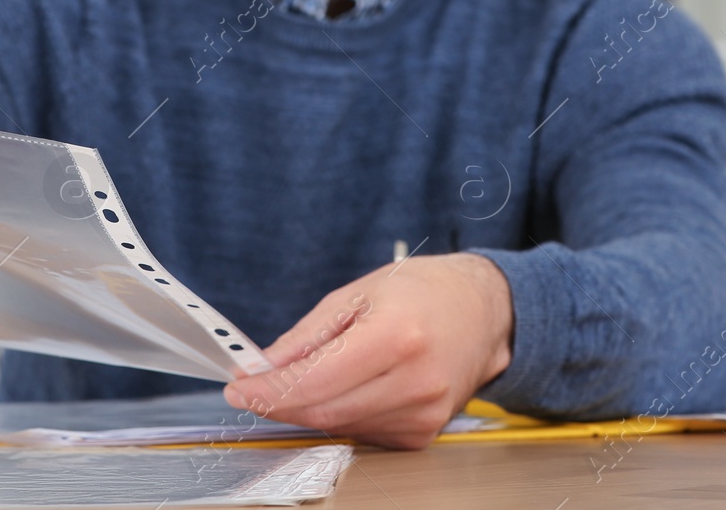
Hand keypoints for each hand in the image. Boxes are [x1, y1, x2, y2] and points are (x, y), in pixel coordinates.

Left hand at [223, 253, 513, 448]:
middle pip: (324, 411)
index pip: (317, 381)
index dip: (270, 390)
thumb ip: (307, 336)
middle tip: (255, 387)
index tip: (240, 386)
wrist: (484, 312)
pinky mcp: (424, 433)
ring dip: (311, 407)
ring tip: (309, 375)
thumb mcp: (358, 294)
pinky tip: (347, 387)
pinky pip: (363, 431)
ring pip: (341, 426)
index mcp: (398, 337)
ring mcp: (423, 413)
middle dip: (280, 401)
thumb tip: (264, 366)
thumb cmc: (424, 292)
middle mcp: (415, 382)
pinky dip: (341, 413)